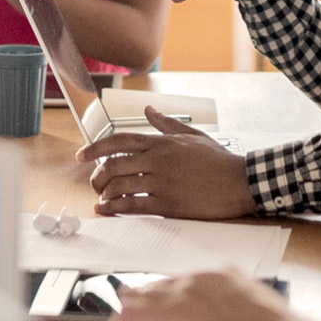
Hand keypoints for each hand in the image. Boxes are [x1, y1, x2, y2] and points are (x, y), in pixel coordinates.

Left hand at [76, 108, 255, 217]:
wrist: (239, 182)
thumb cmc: (218, 161)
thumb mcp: (192, 135)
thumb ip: (166, 123)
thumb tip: (148, 109)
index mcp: (162, 142)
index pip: (119, 141)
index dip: (95, 147)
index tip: (81, 154)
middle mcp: (158, 160)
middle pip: (113, 165)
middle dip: (97, 176)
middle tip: (93, 183)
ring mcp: (162, 182)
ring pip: (119, 186)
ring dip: (104, 194)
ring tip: (101, 199)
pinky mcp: (168, 204)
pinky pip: (133, 206)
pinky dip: (115, 209)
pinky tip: (108, 210)